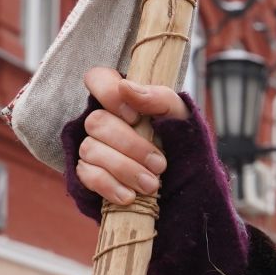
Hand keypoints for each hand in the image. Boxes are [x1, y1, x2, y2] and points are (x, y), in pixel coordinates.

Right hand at [74, 66, 183, 206]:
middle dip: (130, 145)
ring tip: (152, 184)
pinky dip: (109, 186)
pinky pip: (87, 176)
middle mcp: (104, 121)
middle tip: (160, 164)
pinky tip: (129, 196)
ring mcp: (93, 147)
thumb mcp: (181, 116)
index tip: (135, 117)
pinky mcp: (89, 173)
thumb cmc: (183, 143)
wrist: (188, 185)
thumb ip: (159, 97)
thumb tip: (126, 86)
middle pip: (96, 122)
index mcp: (124, 100)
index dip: (108, 94)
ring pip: (91, 150)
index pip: (97, 78)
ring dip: (125, 169)